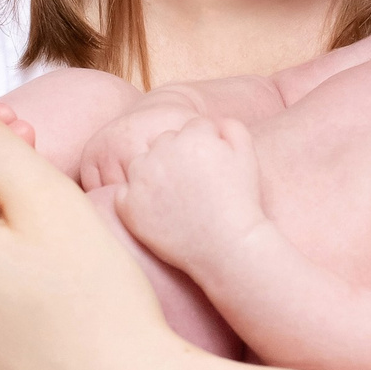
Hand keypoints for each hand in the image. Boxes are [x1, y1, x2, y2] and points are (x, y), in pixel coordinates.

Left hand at [111, 116, 269, 277]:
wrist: (227, 247)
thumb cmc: (240, 201)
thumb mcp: (247, 156)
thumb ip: (231, 127)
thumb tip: (210, 122)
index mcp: (191, 136)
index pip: (190, 130)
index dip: (203, 151)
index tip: (210, 172)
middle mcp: (162, 153)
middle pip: (163, 143)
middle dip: (175, 159)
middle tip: (193, 188)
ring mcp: (141, 180)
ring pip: (139, 164)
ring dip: (152, 175)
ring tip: (175, 199)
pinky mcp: (127, 206)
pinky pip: (123, 193)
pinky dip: (135, 201)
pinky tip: (158, 213)